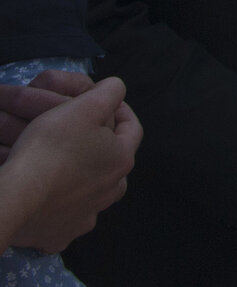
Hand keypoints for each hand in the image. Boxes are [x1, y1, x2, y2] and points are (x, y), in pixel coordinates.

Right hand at [0, 75, 140, 253]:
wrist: (15, 197)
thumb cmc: (51, 148)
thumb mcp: (83, 106)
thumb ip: (109, 92)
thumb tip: (117, 90)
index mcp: (122, 160)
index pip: (132, 129)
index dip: (120, 111)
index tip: (106, 103)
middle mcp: (111, 192)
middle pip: (113, 163)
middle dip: (102, 148)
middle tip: (82, 137)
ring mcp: (86, 217)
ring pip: (92, 192)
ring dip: (83, 178)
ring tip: (64, 166)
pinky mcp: (61, 237)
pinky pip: (65, 218)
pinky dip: (60, 207)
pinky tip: (47, 198)